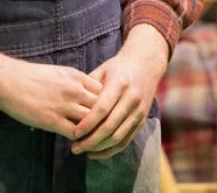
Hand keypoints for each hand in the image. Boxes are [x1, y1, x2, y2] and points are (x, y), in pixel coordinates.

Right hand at [0, 58, 103, 139]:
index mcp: (78, 76)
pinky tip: (76, 143)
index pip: (105, 92)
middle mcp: (75, 89)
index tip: (105, 113)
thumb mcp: (60, 72)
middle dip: (105, 118)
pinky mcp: (51, 119)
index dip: (107, 103)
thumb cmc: (32, 76)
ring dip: (93, 132)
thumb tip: (87, 94)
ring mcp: (64, 104)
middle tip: (103, 129)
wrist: (7, 79)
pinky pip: (74, 133)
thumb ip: (76, 83)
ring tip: (92, 139)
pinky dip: (79, 140)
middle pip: (102, 107)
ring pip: (91, 121)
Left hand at [70, 25, 169, 158]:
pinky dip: (111, 150)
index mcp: (120, 83)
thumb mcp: (102, 71)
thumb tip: (71, 109)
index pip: (102, 109)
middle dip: (90, 140)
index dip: (87, 123)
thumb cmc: (118, 68)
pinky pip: (126, 140)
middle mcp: (132, 98)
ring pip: (118, 136)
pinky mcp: (142, 120)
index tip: (74, 133)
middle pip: (110, 126)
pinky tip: (96, 152)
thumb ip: (88, 89)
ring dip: (99, 147)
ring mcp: (139, 111)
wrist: (146, 64)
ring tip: (83, 150)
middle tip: (74, 147)